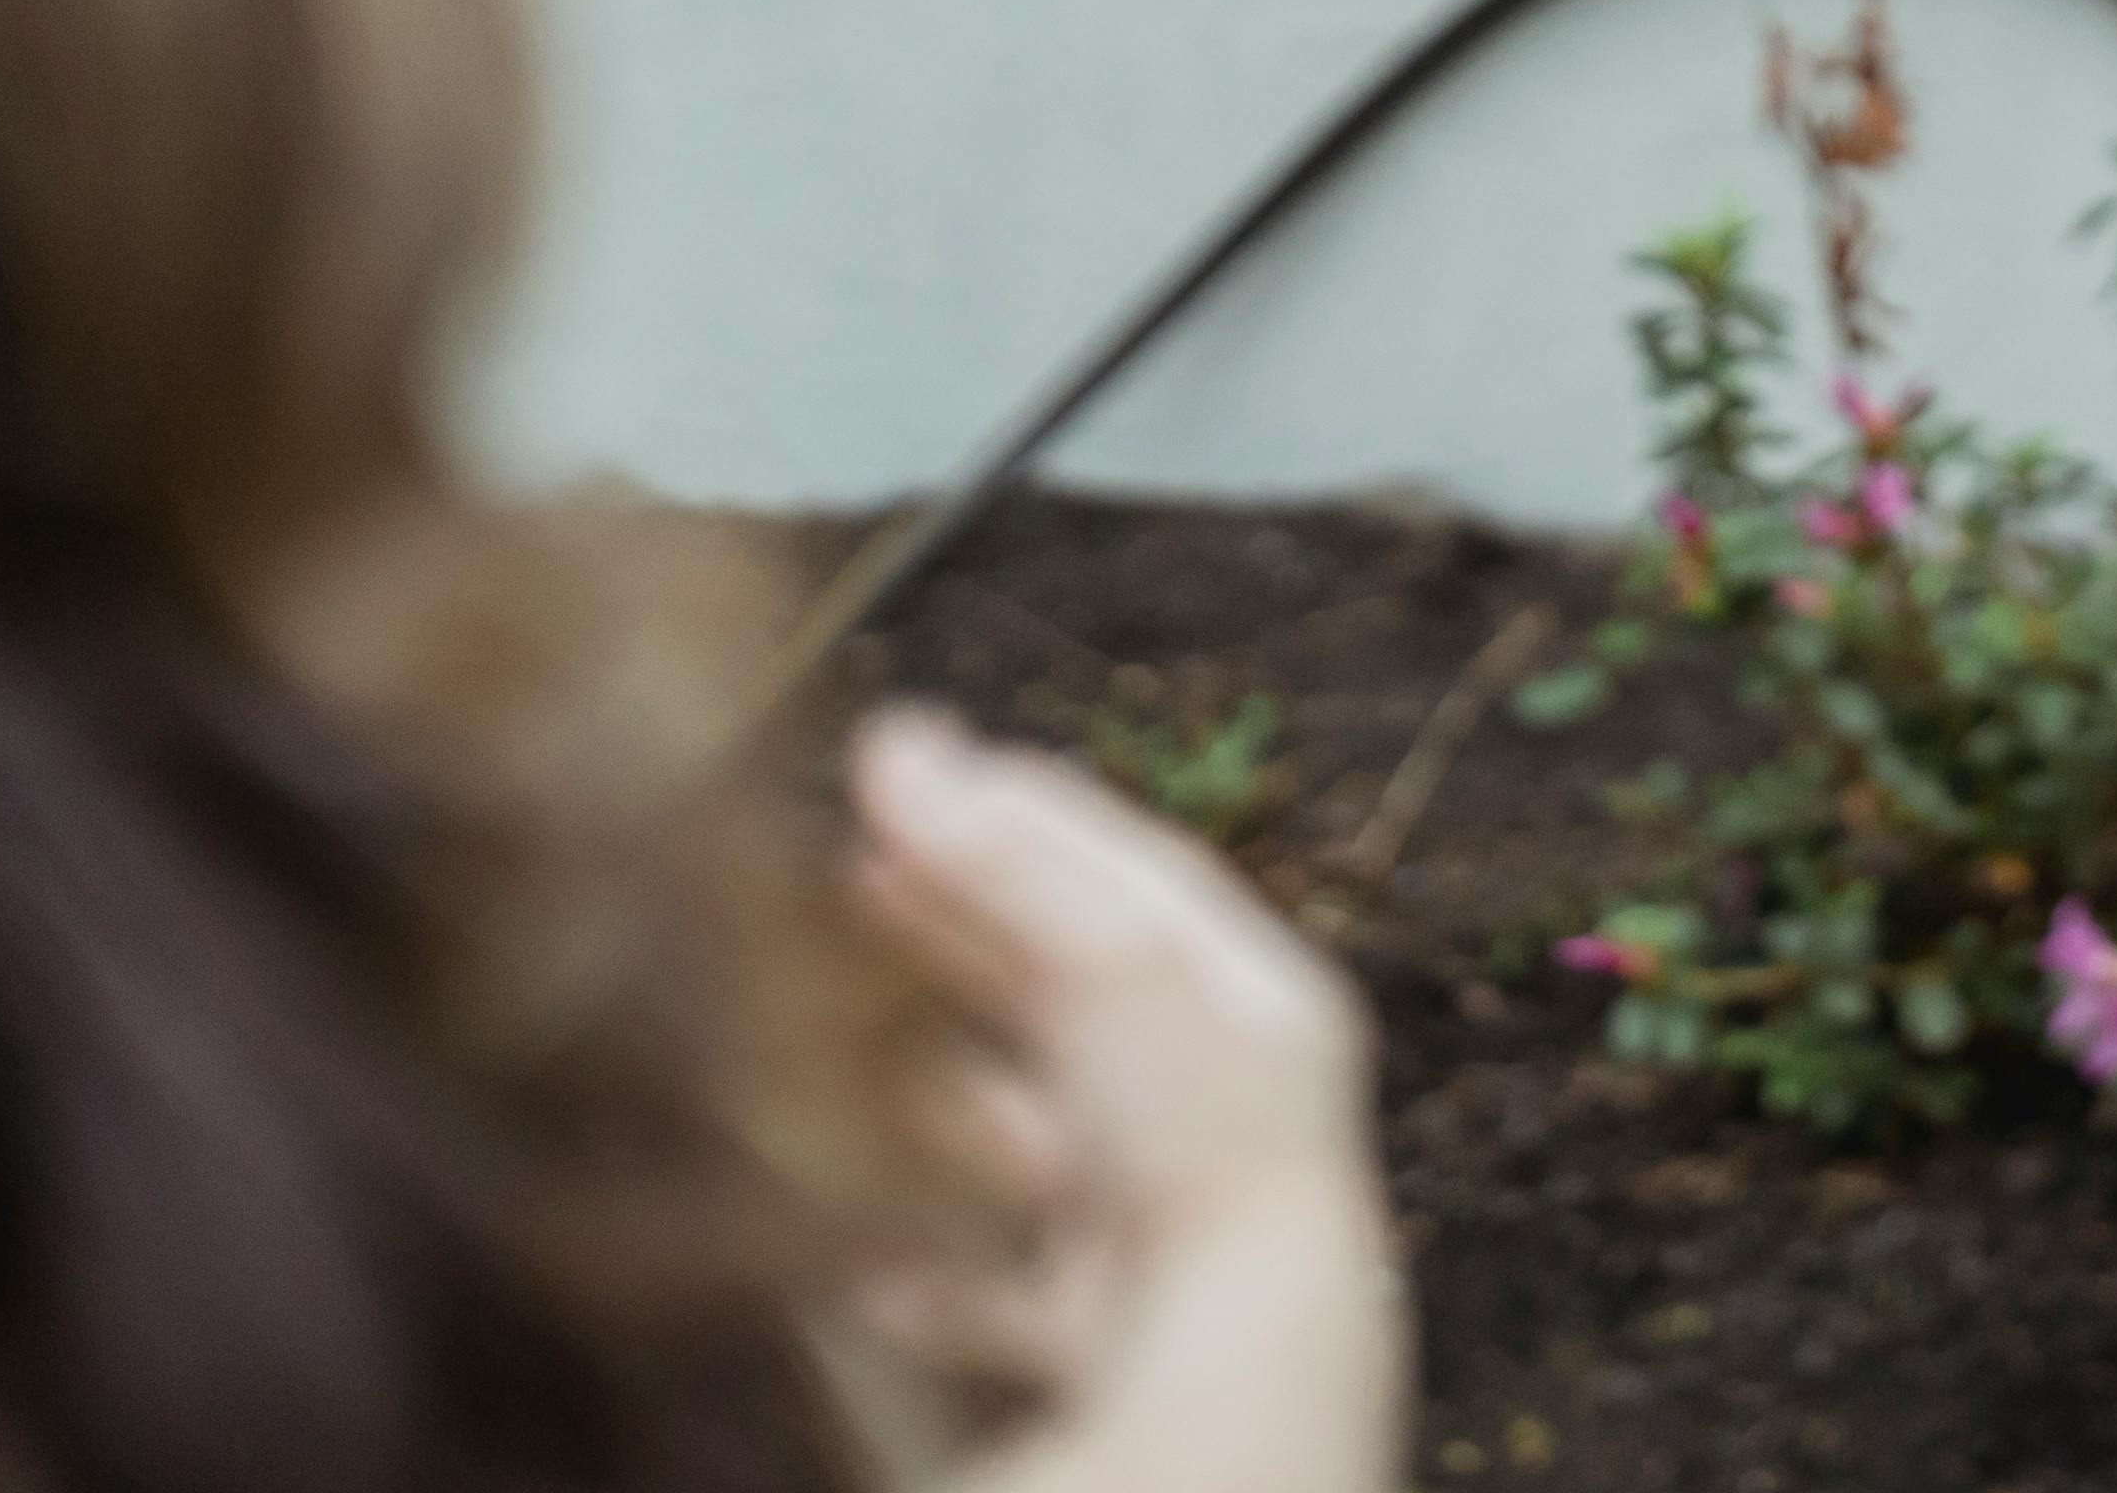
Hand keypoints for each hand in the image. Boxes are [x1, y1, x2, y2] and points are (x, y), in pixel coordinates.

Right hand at [852, 707, 1403, 1492]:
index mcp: (1261, 1006)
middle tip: (861, 866)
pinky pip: (1013, 1300)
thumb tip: (902, 739)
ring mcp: (1172, 1227)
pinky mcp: (1115, 1340)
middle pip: (1086, 996)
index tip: (917, 765)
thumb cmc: (1202, 1148)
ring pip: (1048, 1139)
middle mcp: (1228, 1111)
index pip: (1138, 876)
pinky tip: (866, 1273)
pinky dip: (940, 1281)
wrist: (1243, 1375)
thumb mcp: (1111, 974)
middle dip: (981, 929)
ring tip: (856, 1048)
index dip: (1027, 818)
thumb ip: (1007, 867)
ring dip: (959, 1095)